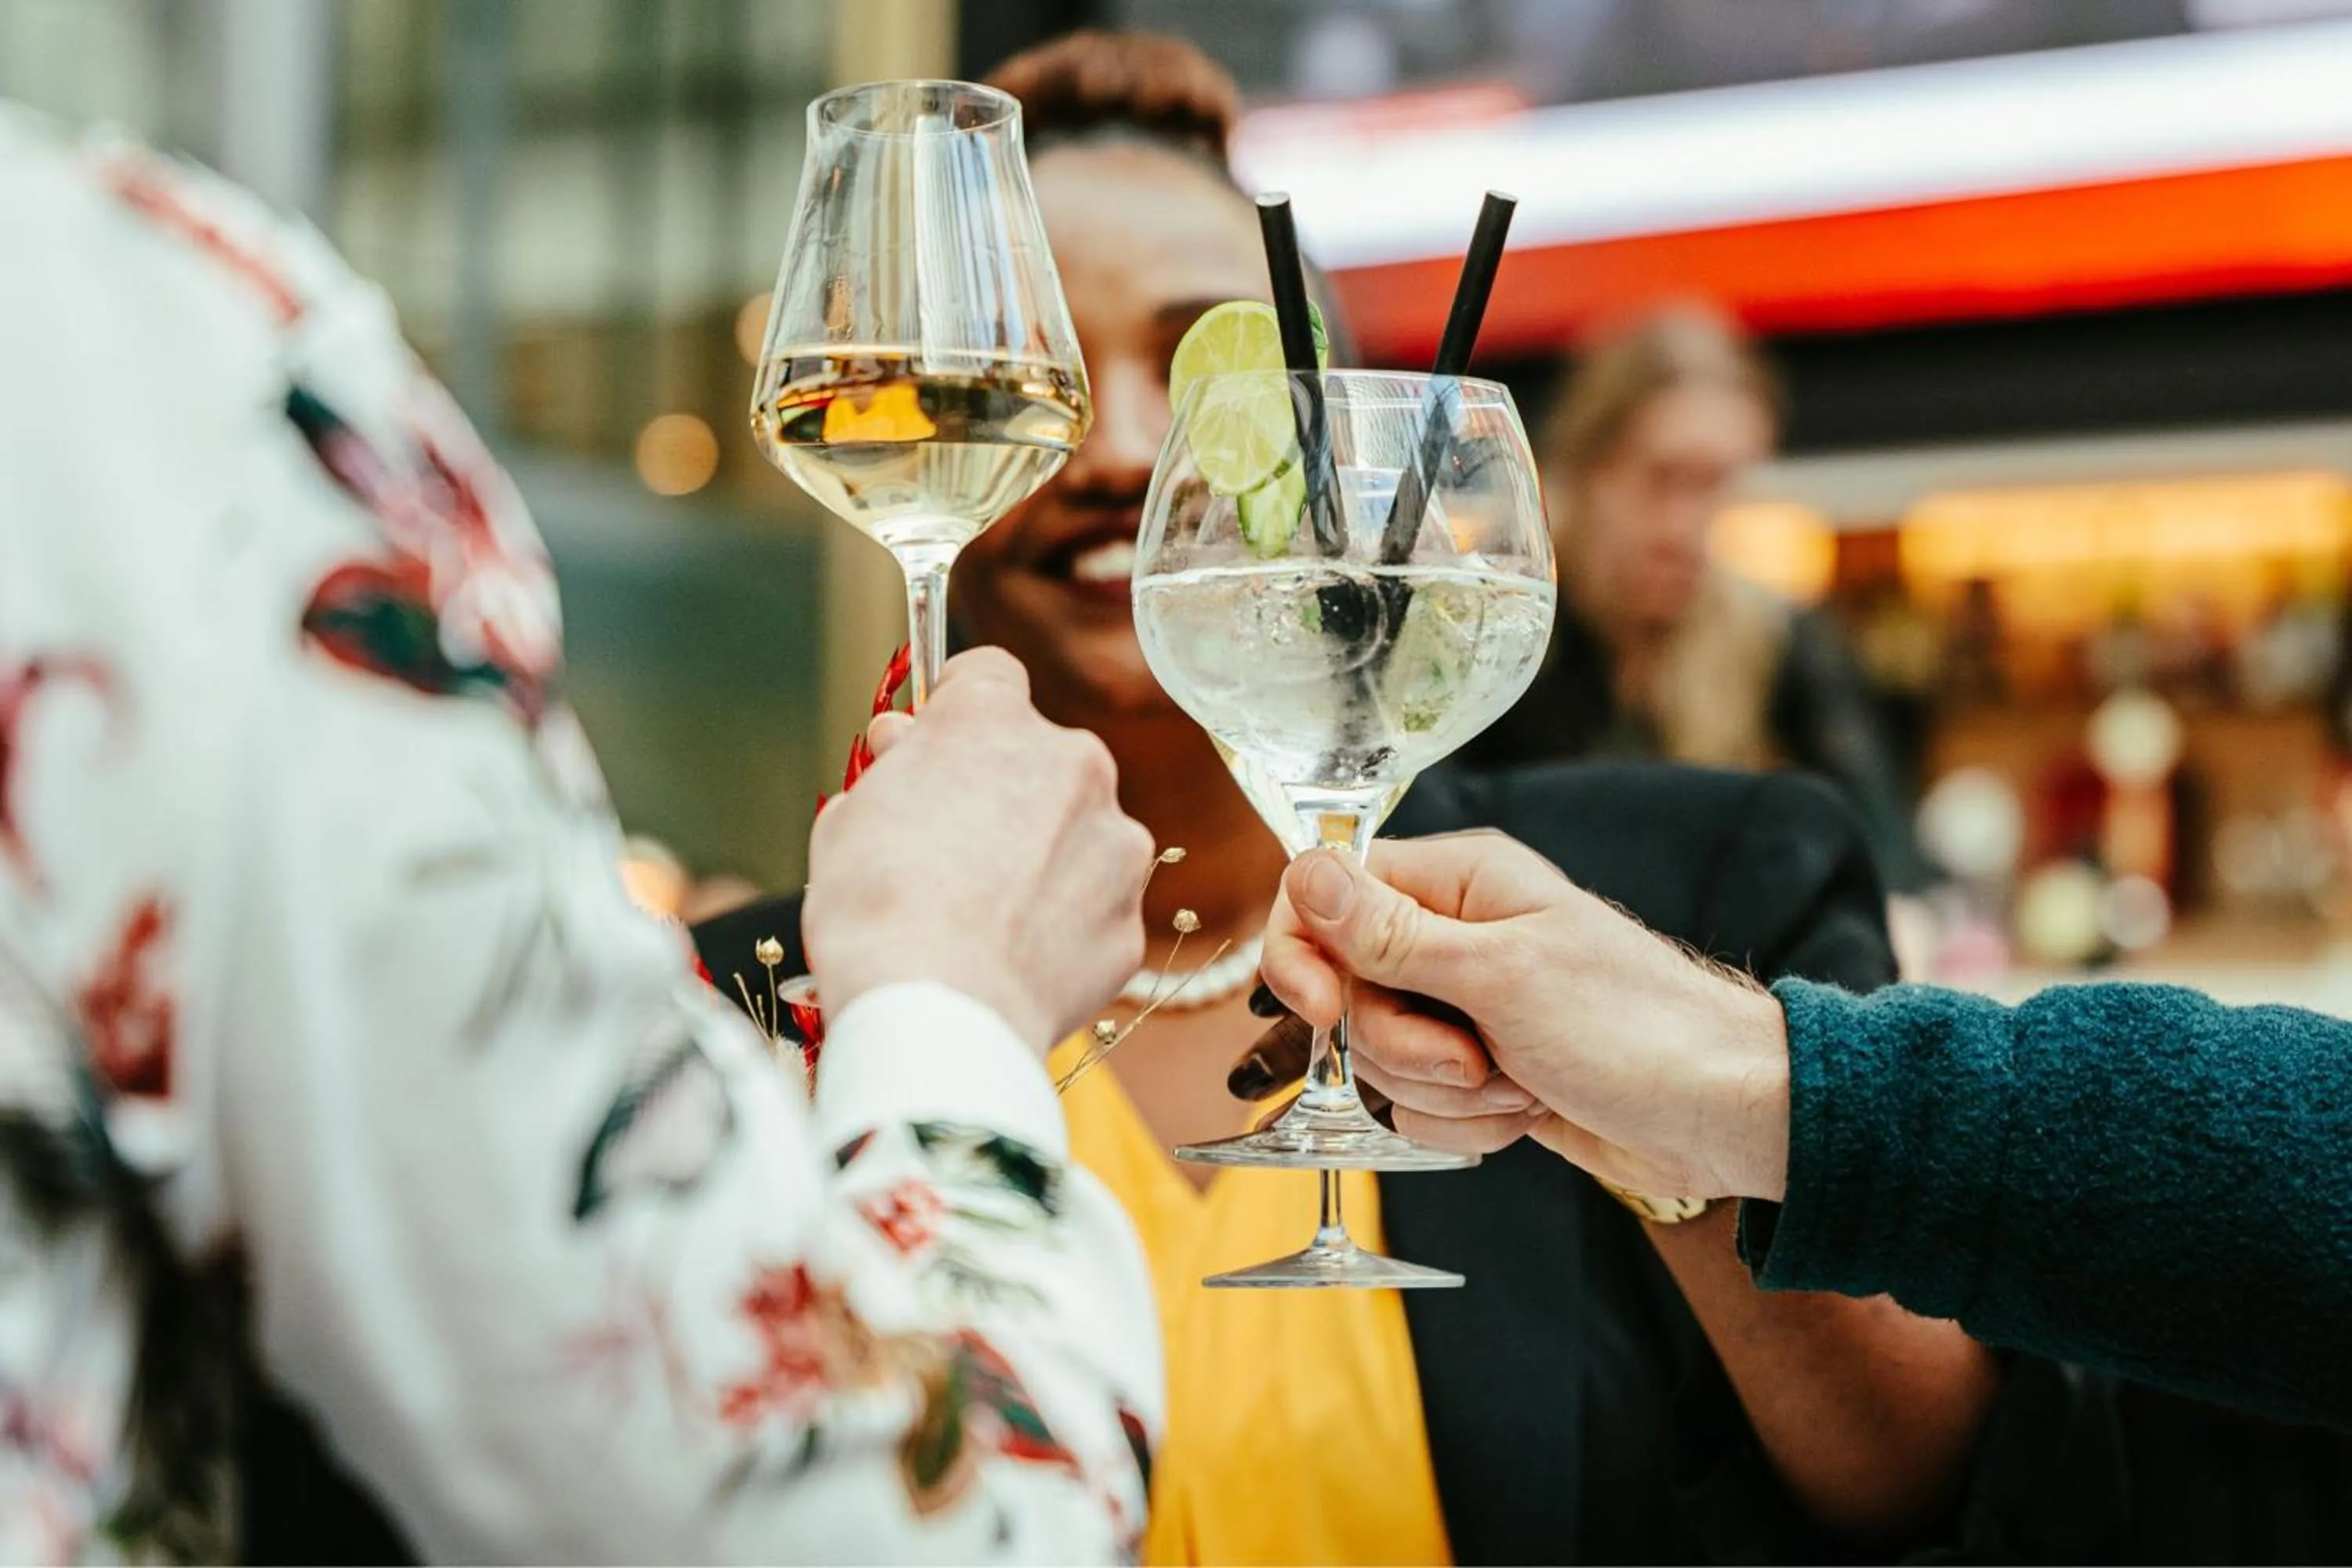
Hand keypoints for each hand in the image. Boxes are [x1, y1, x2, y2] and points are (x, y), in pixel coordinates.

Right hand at [803, 648, 1154, 1054]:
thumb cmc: (877, 908)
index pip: (987, 673)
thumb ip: (897, 766)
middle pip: (1039, 757)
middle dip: (1003, 789)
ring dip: (1043, 856)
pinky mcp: (1130, 915)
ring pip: (1078, 830)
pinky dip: (1063, 923)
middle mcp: (1071, 760)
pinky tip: (1013, 956)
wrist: (937, 1011)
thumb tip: (911, 747)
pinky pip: (1095, 904)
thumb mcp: (851, 814)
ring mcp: (1114, 839)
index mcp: (994, 719)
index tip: (934, 743)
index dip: (954, 708)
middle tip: (949, 847)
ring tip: (983, 916)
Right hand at [1256, 831, 1792, 1199]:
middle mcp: (1451, 934)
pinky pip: (1417, 1105)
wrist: (1721, 1114)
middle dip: (1400, 1044)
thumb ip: (1391, 935)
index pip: (1325, 893)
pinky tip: (1525, 1112)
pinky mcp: (1477, 1069)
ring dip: (1441, 1090)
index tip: (1324, 1013)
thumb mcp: (1502, 976)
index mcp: (1457, 881)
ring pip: (1377, 1057)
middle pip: (1345, 990)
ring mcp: (1463, 1005)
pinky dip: (1464, 1124)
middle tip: (1473, 1056)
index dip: (1304, 955)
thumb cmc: (1636, 1027)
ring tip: (1517, 1082)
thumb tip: (1305, 875)